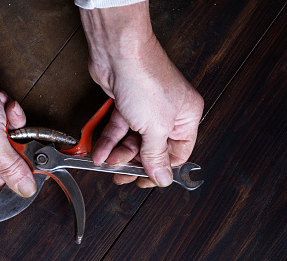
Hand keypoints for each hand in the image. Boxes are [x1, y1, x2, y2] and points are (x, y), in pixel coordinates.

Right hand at [0, 14, 36, 196]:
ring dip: (10, 121)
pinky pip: (1, 119)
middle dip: (12, 138)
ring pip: (5, 135)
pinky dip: (5, 109)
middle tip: (14, 129)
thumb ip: (12, 167)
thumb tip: (26, 189)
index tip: (31, 157)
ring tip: (3, 109)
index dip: (15, 167)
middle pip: (2, 156)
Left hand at [80, 2, 203, 187]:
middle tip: (122, 175)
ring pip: (133, 140)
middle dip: (135, 163)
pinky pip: (118, 129)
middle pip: (152, 149)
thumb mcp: (155, 128)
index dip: (161, 170)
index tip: (145, 181)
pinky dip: (109, 141)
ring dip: (119, 154)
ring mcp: (146, 108)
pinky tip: (100, 152)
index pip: (177, 153)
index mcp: (186, 117)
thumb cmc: (144, 78)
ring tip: (108, 162)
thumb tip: (162, 177)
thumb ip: (157, 156)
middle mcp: (168, 113)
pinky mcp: (126, 104)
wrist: (117, 52)